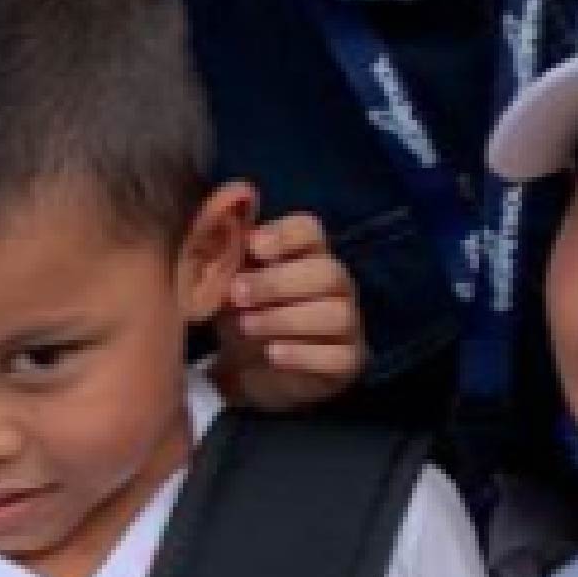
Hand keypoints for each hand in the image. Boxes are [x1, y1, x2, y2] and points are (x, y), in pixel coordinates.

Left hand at [212, 213, 363, 412]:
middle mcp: (336, 284)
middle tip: (236, 294)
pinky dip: (303, 355)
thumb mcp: (229, 282)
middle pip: (326, 271)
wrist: (249, 371)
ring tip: (246, 326)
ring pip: (336, 314)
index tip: (252, 247)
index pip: (309, 230)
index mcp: (308, 255)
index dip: (284, 236)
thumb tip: (229, 205)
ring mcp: (348, 324)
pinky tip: (272, 354)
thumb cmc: (245, 314)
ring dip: (286, 319)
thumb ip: (230, 248)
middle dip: (277, 282)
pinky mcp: (348, 362)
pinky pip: (337, 357)